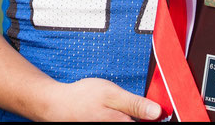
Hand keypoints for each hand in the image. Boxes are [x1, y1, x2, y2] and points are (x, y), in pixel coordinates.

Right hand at [41, 78, 162, 121]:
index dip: (153, 117)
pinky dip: (119, 118)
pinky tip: (109, 113)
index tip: (155, 111)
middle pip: (137, 123)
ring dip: (128, 116)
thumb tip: (157, 112)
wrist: (57, 106)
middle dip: (140, 116)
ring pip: (127, 123)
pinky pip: (119, 123)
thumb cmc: (82, 97)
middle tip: (129, 106)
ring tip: (113, 110)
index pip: (148, 123)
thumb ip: (135, 104)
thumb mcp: (111, 93)